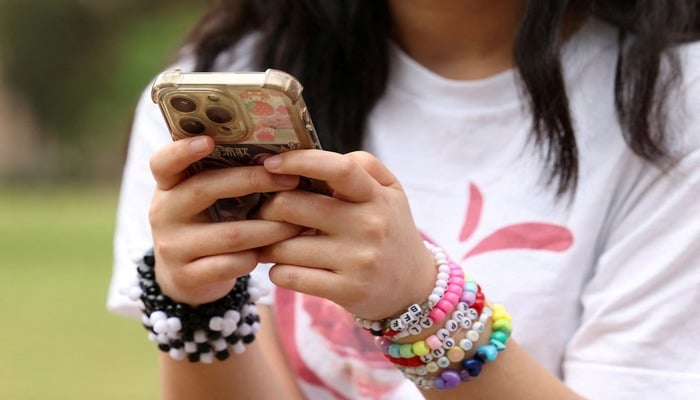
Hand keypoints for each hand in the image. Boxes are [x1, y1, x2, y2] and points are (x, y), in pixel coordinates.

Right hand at [148, 136, 304, 304]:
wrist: (185, 277)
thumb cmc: (206, 224)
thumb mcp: (204, 199)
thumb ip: (224, 176)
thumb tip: (279, 154)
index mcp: (168, 186)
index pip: (163, 162)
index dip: (182, 150)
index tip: (208, 140)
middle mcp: (163, 213)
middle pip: (205, 189)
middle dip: (253, 181)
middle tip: (290, 179)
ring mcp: (172, 247)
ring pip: (229, 234)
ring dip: (270, 227)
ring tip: (298, 222)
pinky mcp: (187, 276)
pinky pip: (231, 264)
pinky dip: (258, 256)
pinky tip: (277, 252)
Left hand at [257, 150, 435, 319]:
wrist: (415, 288)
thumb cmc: (390, 230)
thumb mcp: (391, 192)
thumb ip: (363, 165)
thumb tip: (323, 157)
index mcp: (375, 197)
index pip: (337, 168)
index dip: (298, 161)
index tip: (271, 163)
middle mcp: (368, 226)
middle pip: (292, 206)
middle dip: (267, 208)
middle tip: (263, 213)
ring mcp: (358, 260)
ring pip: (284, 246)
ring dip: (268, 244)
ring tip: (272, 243)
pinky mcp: (346, 291)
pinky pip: (289, 276)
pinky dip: (277, 271)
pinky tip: (284, 267)